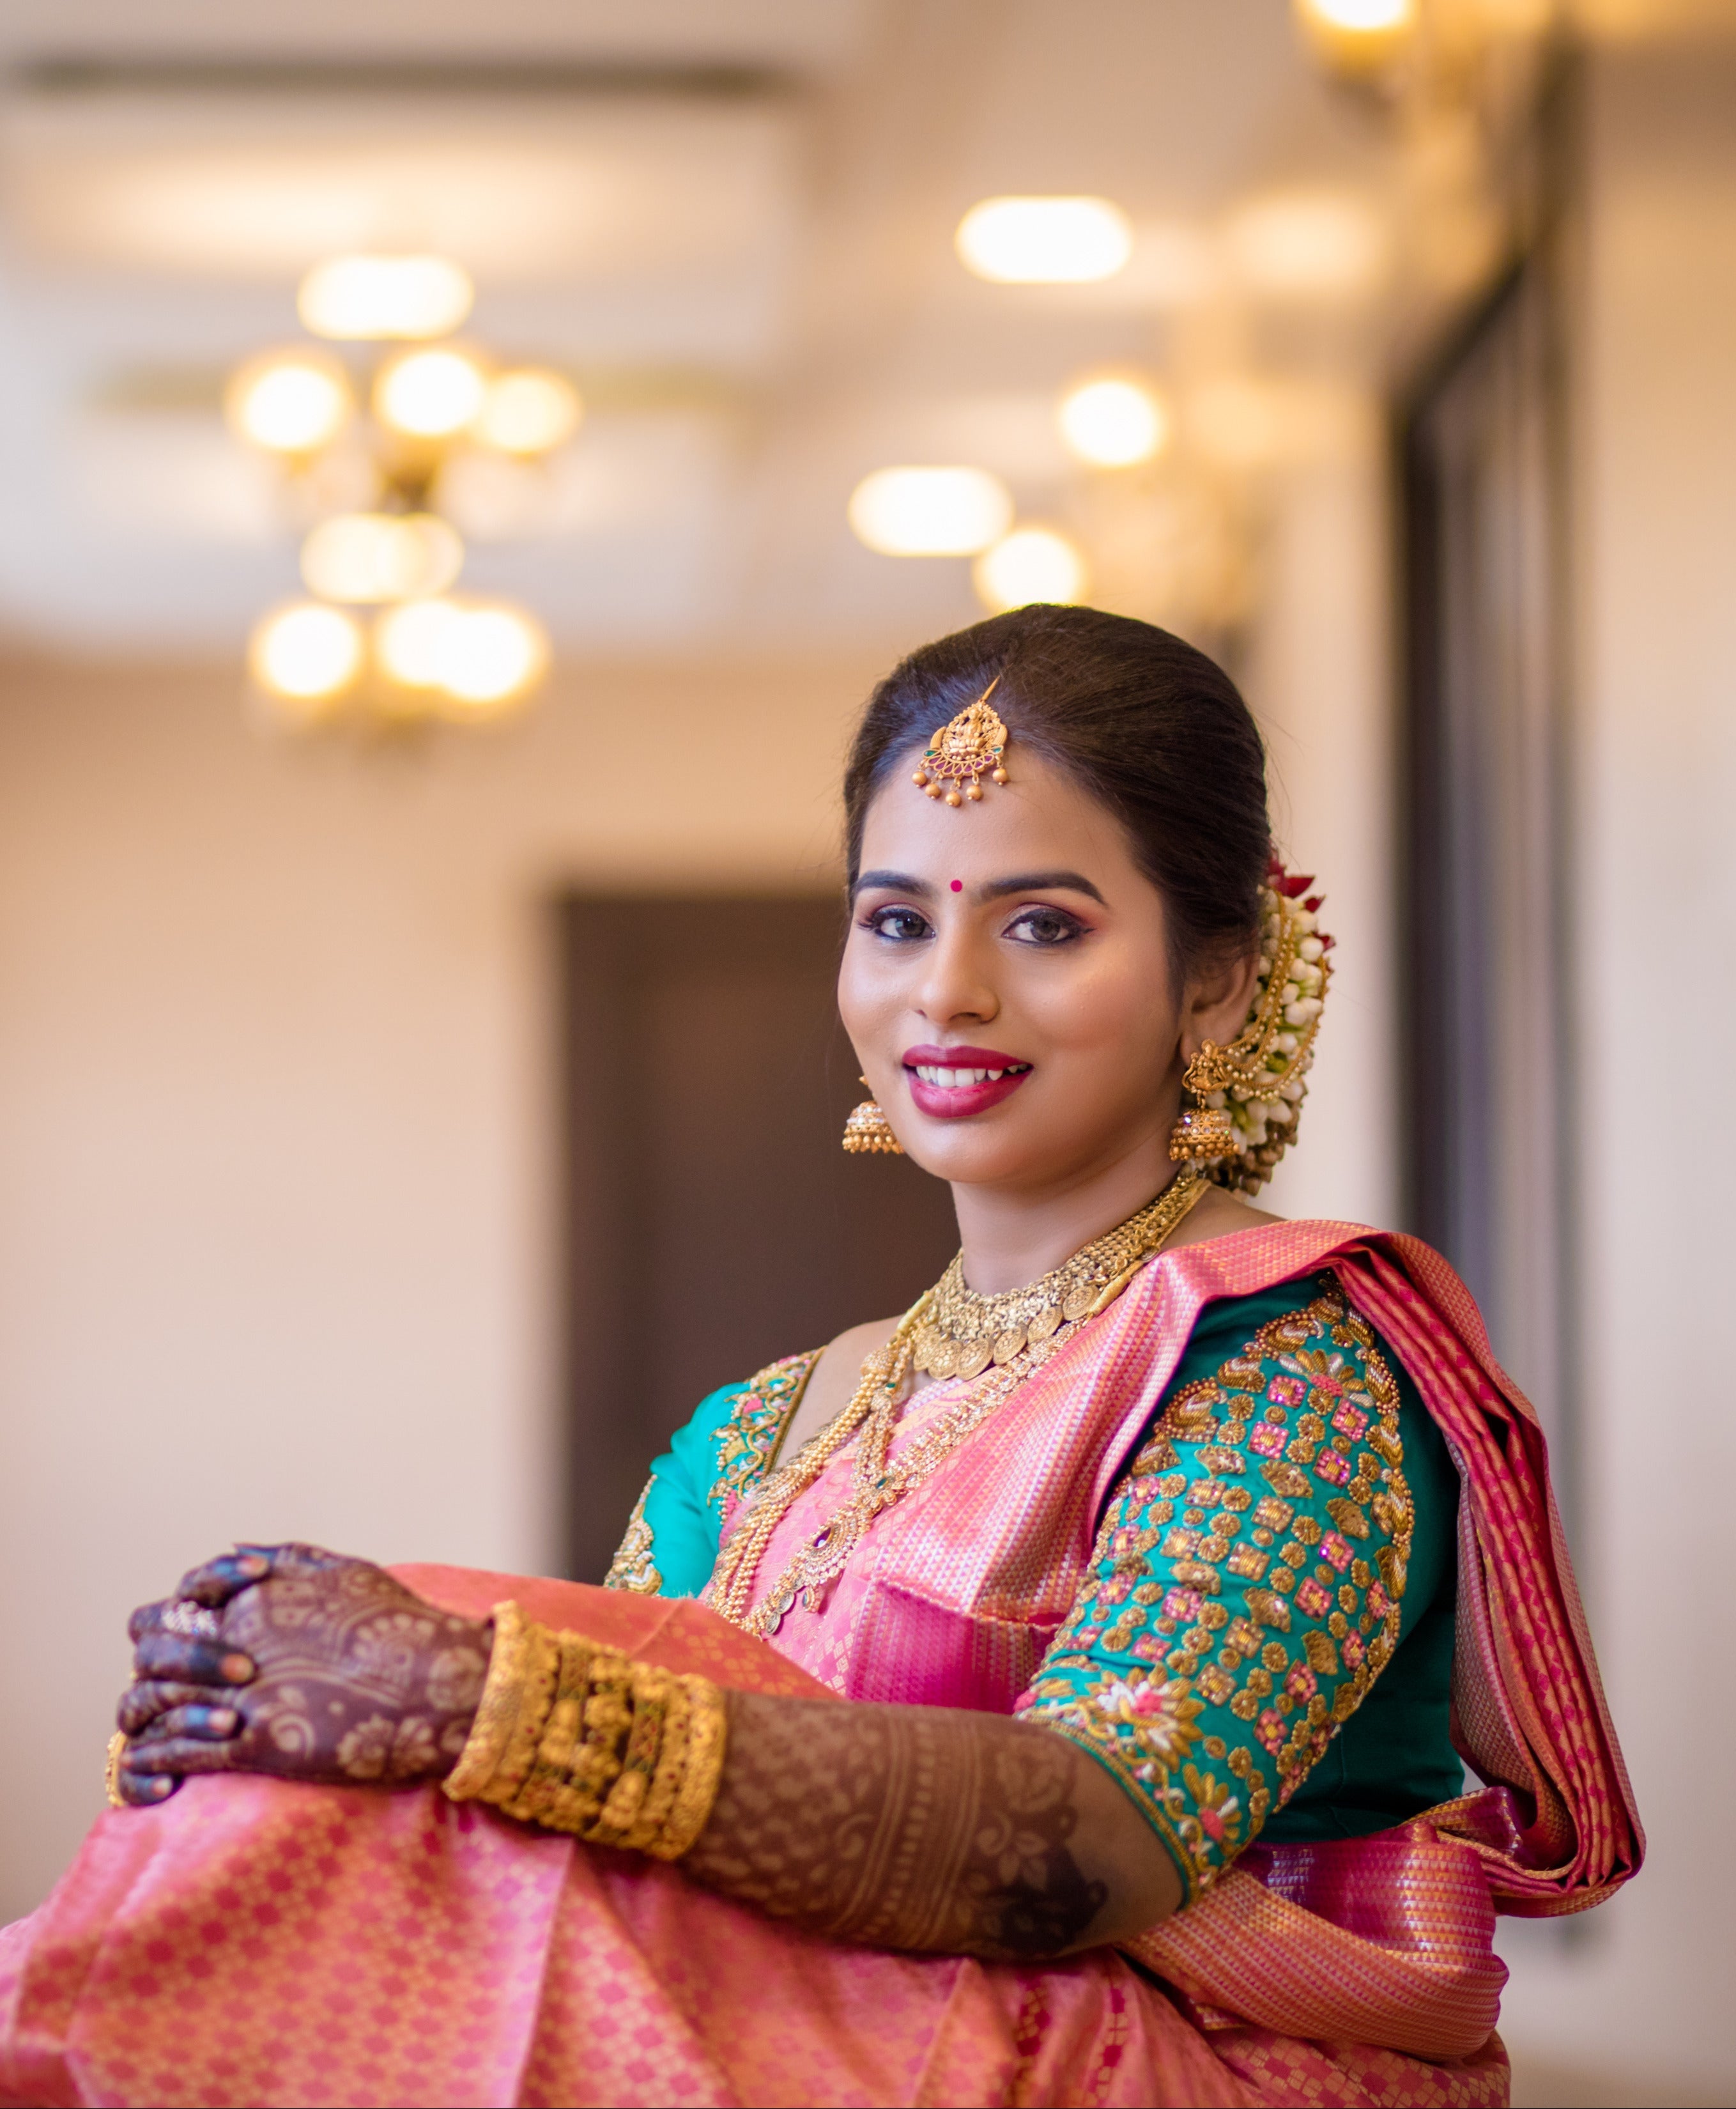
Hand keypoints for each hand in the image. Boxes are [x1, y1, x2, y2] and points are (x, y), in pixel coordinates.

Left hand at [115, 1544, 490, 1806]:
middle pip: (152, 1649)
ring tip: (160, 1735)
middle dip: (156, 1668)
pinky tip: (160, 1782)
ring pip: (149, 1703)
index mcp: (256, 1597)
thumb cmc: (400, 1626)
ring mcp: (239, 1692)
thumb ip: (288, 1558)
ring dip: (148, 1719)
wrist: (435, 1684)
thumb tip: (237, 1550)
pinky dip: (153, 1766)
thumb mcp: (346, 1571)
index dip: (179, 1619)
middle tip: (176, 1690)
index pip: (180, 1600)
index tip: (200, 1640)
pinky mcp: (251, 1743)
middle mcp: (236, 1640)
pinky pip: (174, 1753)